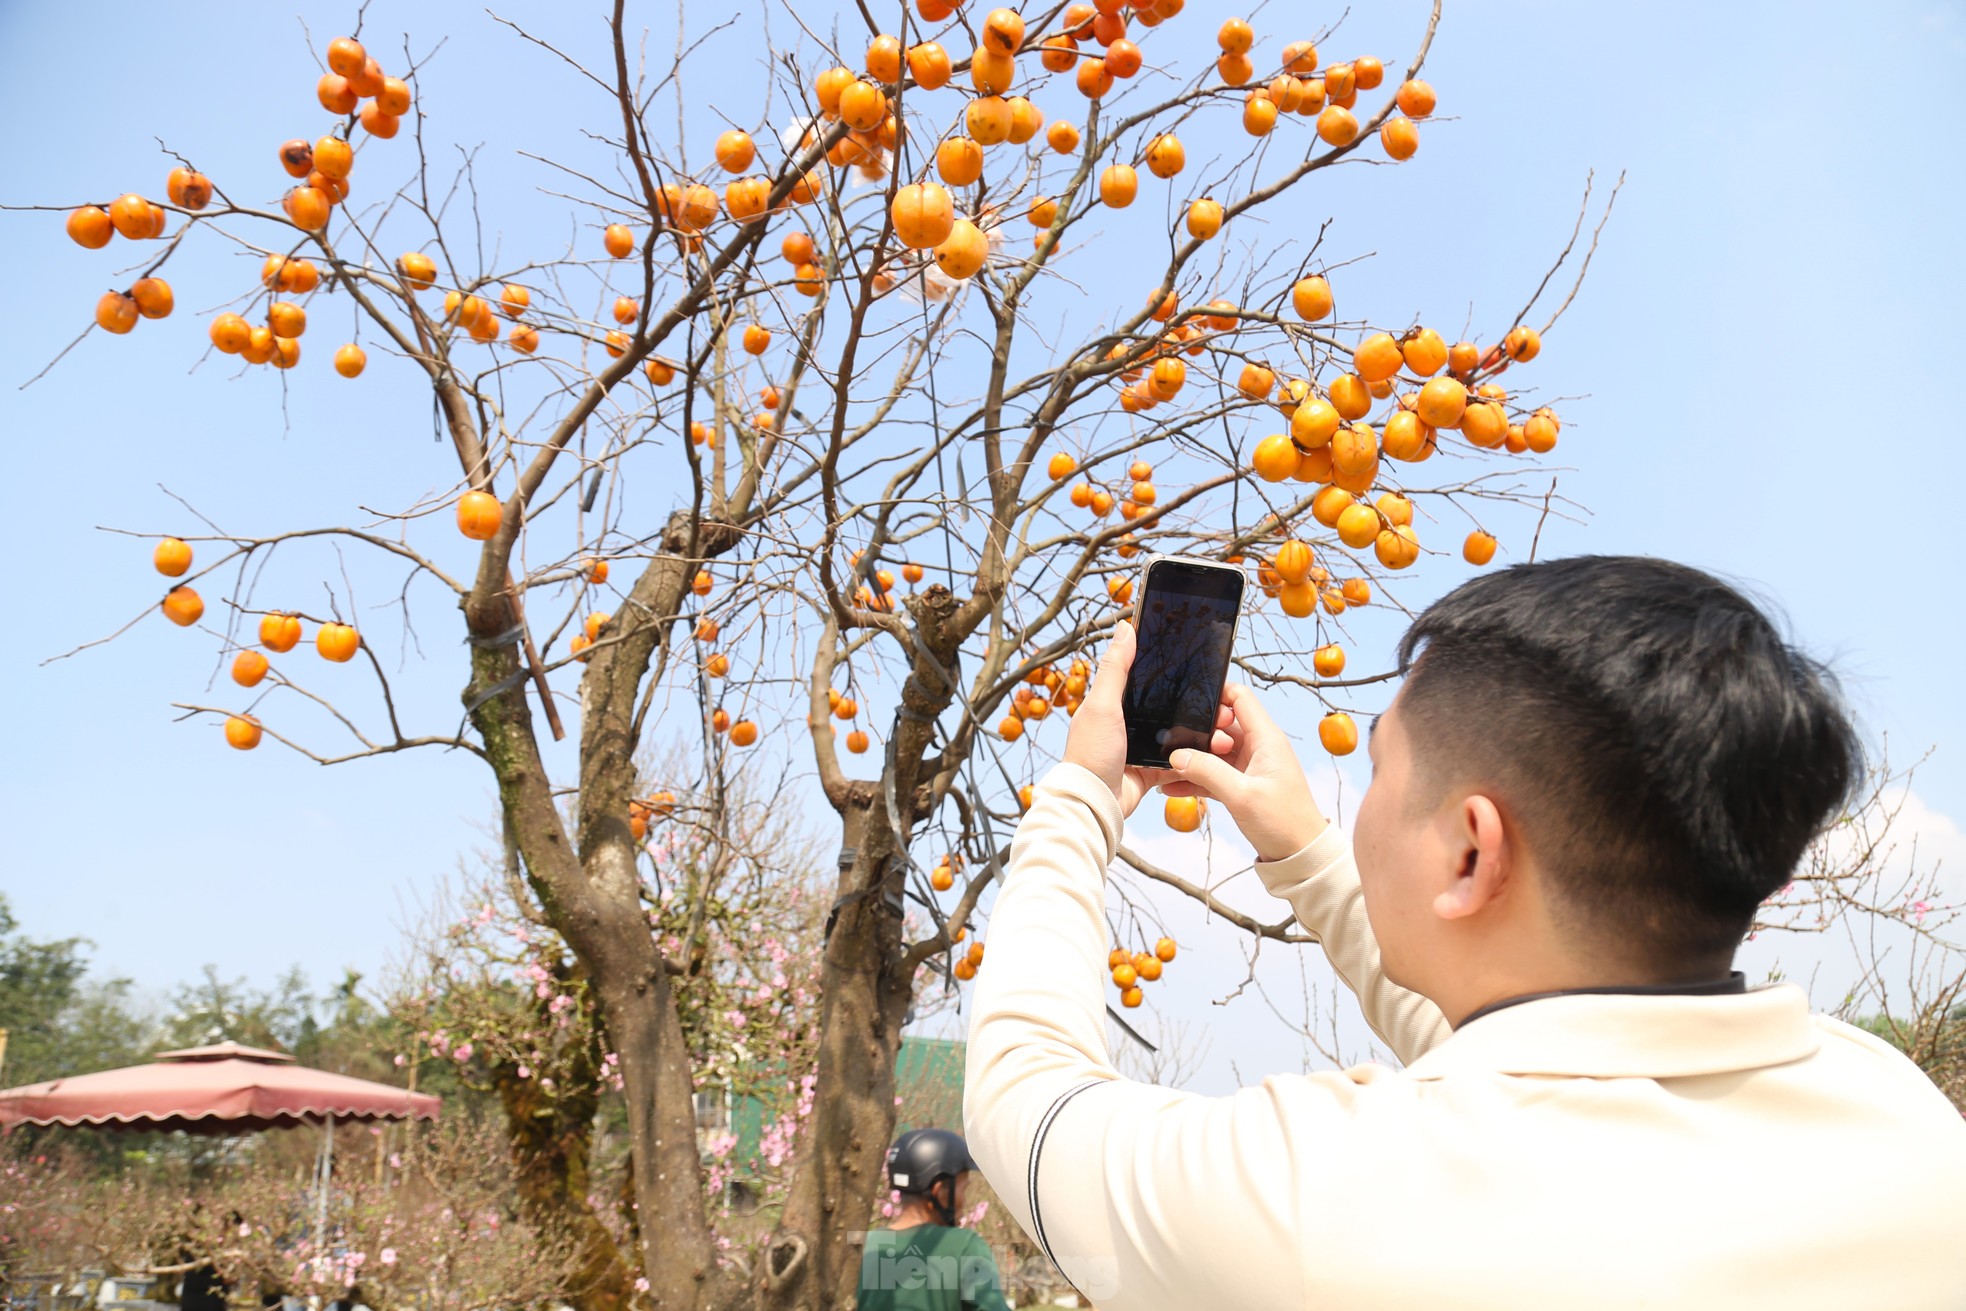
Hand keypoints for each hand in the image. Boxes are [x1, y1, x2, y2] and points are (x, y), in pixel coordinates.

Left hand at [1061, 621, 1234, 816]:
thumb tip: (1125, 628)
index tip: (1197, 666)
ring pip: (1179, 733)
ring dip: (1202, 733)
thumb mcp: (1102, 706)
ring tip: (1224, 730)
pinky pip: (1179, 760)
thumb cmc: (1090, 753)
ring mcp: (1140, 747)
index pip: (1144, 678)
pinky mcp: (1151, 770)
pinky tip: (1215, 751)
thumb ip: (1115, 669)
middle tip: (1221, 704)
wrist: (1093, 804)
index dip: (1171, 671)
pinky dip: (1197, 757)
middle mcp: (1126, 723)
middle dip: (1196, 706)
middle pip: (1168, 706)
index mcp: (1112, 703)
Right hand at [1158, 683, 1328, 861]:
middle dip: (1196, 732)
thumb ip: (1208, 771)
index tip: (1188, 703)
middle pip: (1220, 725)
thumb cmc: (1282, 822)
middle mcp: (1258, 746)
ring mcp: (1249, 766)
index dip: (1215, 694)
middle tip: (1176, 747)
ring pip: (1213, 752)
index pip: (1240, 697)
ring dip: (1192, 759)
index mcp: (1265, 738)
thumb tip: (1177, 755)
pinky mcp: (1242, 784)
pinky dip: (1195, 778)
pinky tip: (1171, 787)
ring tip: (1165, 768)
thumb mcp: (1242, 795)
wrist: (1299, 855)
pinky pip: (1213, 773)